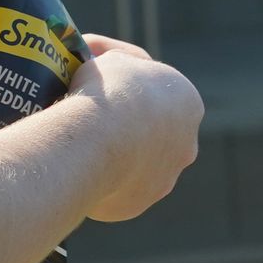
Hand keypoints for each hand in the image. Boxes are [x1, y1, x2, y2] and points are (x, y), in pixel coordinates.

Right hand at [69, 45, 203, 222]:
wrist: (100, 140)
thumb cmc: (107, 93)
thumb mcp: (112, 59)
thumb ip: (118, 66)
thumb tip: (101, 64)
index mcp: (188, 102)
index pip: (155, 88)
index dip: (124, 82)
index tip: (94, 78)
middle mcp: (186, 144)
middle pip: (151, 130)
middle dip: (124, 123)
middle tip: (87, 114)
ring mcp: (164, 177)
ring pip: (135, 163)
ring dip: (114, 153)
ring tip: (76, 141)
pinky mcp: (137, 202)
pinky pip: (114, 187)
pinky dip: (98, 176)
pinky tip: (75, 164)